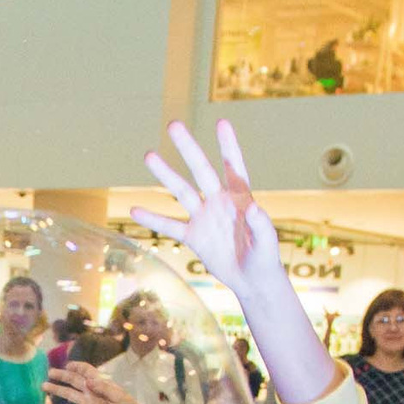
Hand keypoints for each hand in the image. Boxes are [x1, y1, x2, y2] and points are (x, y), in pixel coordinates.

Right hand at [131, 120, 288, 312]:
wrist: (252, 279)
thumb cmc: (265, 258)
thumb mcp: (267, 243)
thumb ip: (261, 225)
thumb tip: (253, 207)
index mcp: (240, 198)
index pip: (233, 167)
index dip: (228, 146)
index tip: (221, 123)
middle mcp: (219, 202)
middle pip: (201, 170)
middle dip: (188, 148)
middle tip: (173, 125)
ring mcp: (204, 217)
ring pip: (182, 191)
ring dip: (166, 174)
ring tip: (150, 155)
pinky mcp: (194, 236)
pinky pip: (170, 226)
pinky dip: (154, 219)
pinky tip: (135, 210)